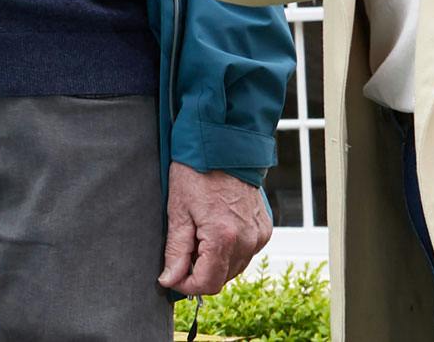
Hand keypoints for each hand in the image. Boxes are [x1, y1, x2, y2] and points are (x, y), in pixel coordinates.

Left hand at [161, 163, 269, 296]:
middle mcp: (248, 240)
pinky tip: (215, 229)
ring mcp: (259, 235)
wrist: (224, 146)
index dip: (186, 286)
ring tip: (198, 235)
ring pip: (234, 267)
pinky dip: (229, 249)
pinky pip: (245, 252)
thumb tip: (169, 280)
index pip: (208, 284)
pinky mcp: (264, 229)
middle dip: (199, 272)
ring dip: (214, 262)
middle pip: (222, 278)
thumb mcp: (177, 211)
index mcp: (224, 237)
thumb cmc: (196, 173)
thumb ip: (176, 251)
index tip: (172, 277)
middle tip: (183, 248)